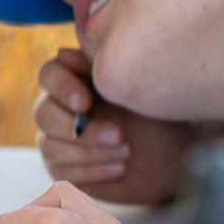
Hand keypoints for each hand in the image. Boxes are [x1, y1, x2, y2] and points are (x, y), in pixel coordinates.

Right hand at [34, 47, 193, 205]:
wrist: (180, 153)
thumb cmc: (162, 114)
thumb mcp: (145, 86)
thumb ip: (110, 67)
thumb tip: (71, 52)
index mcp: (77, 79)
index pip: (48, 74)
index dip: (61, 87)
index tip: (86, 102)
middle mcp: (60, 107)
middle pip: (43, 113)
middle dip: (80, 129)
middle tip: (119, 135)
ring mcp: (58, 139)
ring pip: (51, 146)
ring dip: (90, 151)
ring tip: (126, 151)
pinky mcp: (64, 168)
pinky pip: (62, 171)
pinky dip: (92, 170)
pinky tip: (120, 167)